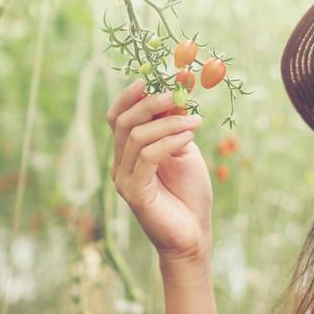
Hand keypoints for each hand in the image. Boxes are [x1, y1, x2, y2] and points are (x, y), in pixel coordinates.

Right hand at [106, 79, 210, 261]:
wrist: (194, 235)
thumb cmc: (190, 194)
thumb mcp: (184, 151)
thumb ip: (175, 127)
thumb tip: (174, 97)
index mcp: (129, 152)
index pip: (118, 117)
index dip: (130, 95)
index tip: (152, 78)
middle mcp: (120, 163)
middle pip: (123, 122)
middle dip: (149, 103)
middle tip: (176, 94)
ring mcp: (124, 179)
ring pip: (136, 137)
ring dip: (168, 123)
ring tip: (195, 121)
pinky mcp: (134, 192)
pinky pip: (146, 157)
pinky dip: (168, 142)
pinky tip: (188, 137)